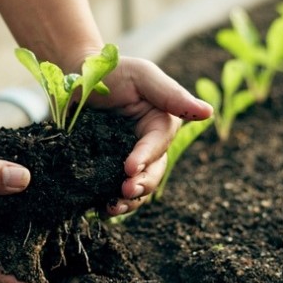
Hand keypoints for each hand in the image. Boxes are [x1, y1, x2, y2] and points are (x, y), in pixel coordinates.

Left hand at [86, 55, 212, 214]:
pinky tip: (100, 210)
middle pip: (153, 173)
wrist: (74, 77)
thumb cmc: (111, 71)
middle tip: (124, 191)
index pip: (158, 146)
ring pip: (138, 187)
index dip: (146, 158)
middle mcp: (149, 147)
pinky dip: (111, 203)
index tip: (129, 168)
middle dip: (141, 185)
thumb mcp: (141, 76)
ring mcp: (127, 160)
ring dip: (129, 201)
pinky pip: (114, 191)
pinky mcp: (107, 169)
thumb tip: (208, 112)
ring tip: (112, 207)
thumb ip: (171, 94)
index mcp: (161, 125)